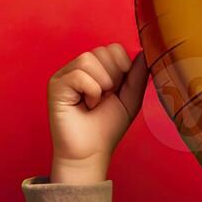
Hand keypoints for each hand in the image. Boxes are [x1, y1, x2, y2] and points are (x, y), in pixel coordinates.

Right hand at [47, 43, 149, 185]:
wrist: (90, 153)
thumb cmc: (106, 128)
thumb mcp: (130, 98)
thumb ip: (138, 75)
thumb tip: (145, 53)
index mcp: (96, 69)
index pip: (113, 48)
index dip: (122, 66)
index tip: (117, 90)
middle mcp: (78, 68)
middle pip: (102, 51)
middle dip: (112, 77)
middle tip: (105, 98)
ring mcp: (65, 75)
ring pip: (89, 59)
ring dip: (101, 85)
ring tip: (95, 102)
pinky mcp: (56, 85)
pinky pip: (79, 74)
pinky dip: (90, 91)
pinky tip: (86, 105)